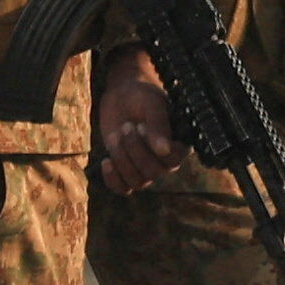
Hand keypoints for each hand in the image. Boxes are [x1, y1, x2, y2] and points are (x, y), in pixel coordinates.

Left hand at [93, 55, 184, 191]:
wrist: (122, 95)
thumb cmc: (142, 95)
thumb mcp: (152, 104)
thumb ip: (159, 125)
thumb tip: (163, 151)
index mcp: (179, 144)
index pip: (173, 160)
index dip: (153, 147)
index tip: (141, 126)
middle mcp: (166, 161)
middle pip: (153, 172)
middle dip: (134, 149)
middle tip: (127, 125)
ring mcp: (146, 167)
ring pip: (138, 182)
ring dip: (122, 160)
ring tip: (115, 136)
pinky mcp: (127, 171)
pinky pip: (123, 189)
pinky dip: (112, 180)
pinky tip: (105, 161)